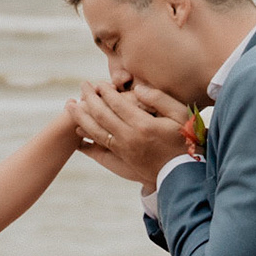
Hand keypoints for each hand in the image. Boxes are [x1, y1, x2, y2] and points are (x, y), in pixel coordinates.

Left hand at [68, 82, 191, 187]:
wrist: (183, 173)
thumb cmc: (185, 139)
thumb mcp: (180, 115)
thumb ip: (159, 99)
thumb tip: (137, 89)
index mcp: (143, 124)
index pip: (117, 103)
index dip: (105, 91)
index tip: (98, 83)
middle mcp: (129, 137)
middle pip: (102, 115)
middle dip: (89, 98)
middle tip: (82, 85)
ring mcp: (123, 150)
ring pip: (96, 131)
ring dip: (81, 117)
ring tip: (70, 105)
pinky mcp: (122, 159)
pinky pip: (99, 146)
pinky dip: (86, 137)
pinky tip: (77, 130)